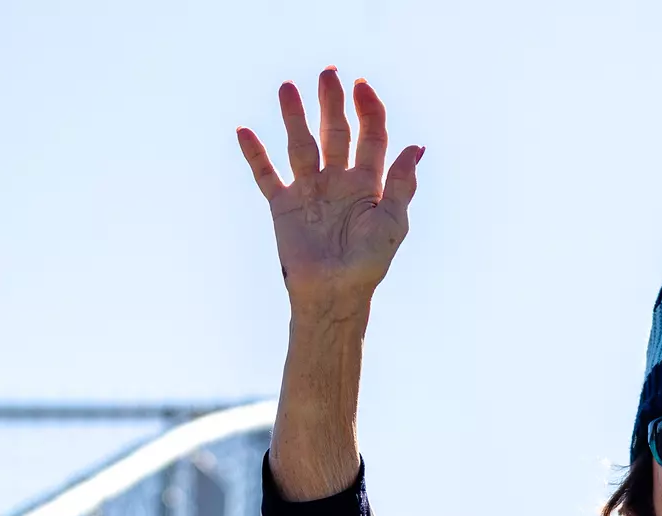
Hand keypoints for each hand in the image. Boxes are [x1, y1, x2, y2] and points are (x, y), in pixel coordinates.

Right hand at [237, 69, 421, 310]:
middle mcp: (339, 181)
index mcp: (369, 183)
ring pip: (301, 144)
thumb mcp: (392, 222)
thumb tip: (416, 146)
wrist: (335, 295)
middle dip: (332, 103)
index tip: (362, 86)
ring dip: (294, 117)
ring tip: (287, 87)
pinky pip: (267, 175)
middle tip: (328, 73)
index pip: (371, 137)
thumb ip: (402, 184)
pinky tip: (245, 131)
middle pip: (336, 132)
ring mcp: (310, 191)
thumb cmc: (369, 263)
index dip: (368, 110)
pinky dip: (255, 155)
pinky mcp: (284, 206)